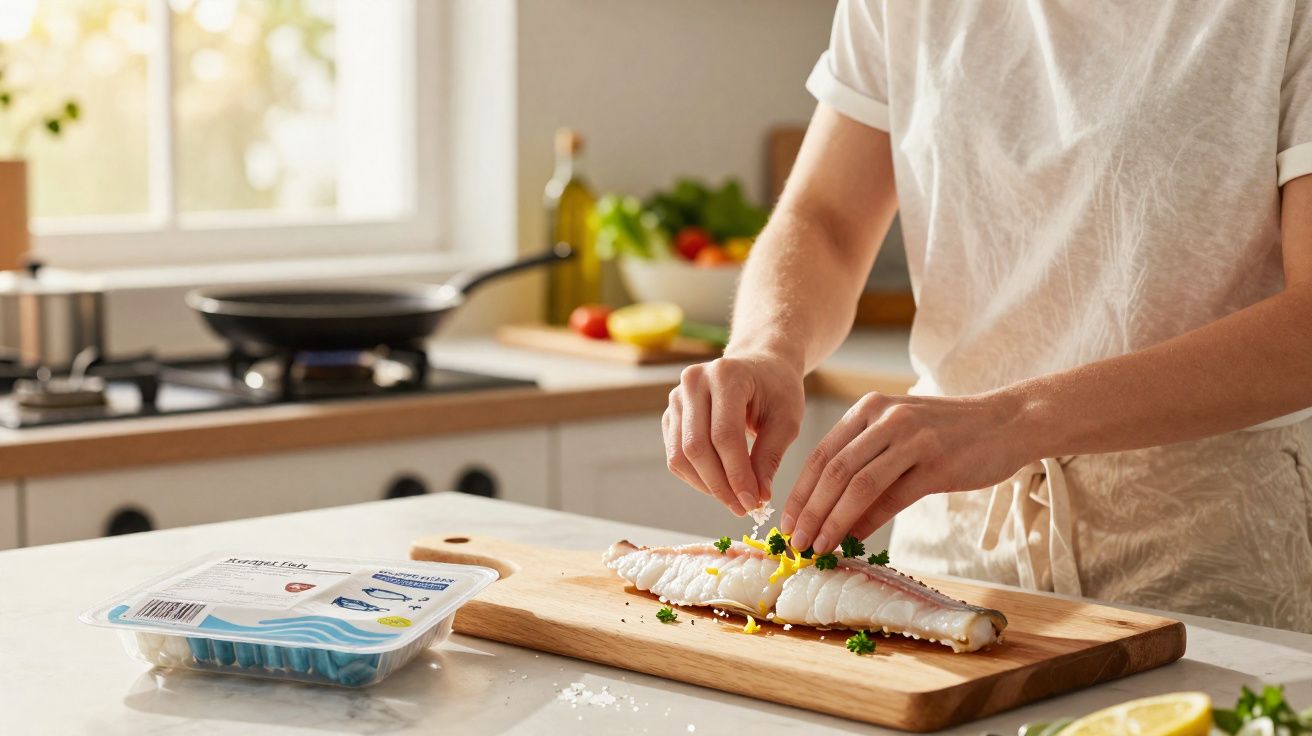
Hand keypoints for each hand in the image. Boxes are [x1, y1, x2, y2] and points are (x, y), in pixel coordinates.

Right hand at [662, 352, 805, 515]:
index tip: (753, 502)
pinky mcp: (670, 415)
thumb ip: (769, 457)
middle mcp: (694, 381)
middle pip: (696, 447)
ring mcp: (677, 397)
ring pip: (680, 456)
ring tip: (734, 500)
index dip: (736, 474)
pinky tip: (720, 485)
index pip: (724, 435)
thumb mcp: (786, 420)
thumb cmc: (777, 390)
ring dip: (707, 486)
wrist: (760, 367)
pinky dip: (697, 478)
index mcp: (726, 375)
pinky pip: (675, 456)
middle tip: (742, 508)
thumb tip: (756, 498)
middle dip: (720, 485)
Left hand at [781, 391, 1029, 552]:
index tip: (787, 522)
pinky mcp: (938, 464)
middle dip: (810, 511)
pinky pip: (892, 497)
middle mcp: (886, 418)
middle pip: (833, 471)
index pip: (820, 453)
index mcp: (869, 408)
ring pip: (858, 486)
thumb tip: (833, 514)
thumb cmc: (949, 432)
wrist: (1007, 421)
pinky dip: (868, 522)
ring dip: (833, 521)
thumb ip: (865, 463)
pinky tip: (855, 540)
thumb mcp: (900, 433)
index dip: (800, 492)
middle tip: (796, 542)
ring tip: (818, 547)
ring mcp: (913, 439)